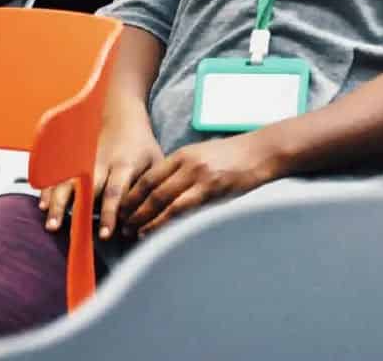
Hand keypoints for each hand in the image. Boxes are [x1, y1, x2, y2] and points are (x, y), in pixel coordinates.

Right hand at [40, 110, 162, 240]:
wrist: (120, 111)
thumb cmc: (141, 144)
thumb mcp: (155, 162)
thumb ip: (151, 191)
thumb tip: (150, 222)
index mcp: (125, 165)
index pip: (116, 192)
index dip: (109, 213)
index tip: (104, 234)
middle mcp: (102, 162)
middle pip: (86, 188)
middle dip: (76, 209)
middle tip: (68, 231)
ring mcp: (84, 158)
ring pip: (69, 182)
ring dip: (58, 202)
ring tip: (51, 223)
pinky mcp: (74, 156)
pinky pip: (58, 173)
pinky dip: (50, 188)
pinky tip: (43, 204)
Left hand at [119, 129, 280, 237]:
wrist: (261, 152)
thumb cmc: (235, 156)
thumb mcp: (204, 156)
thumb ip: (184, 170)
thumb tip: (166, 190)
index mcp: (182, 155)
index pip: (149, 177)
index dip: (132, 194)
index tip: (122, 209)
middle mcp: (186, 164)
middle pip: (150, 189)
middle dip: (133, 208)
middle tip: (121, 224)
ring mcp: (197, 176)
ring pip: (162, 200)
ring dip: (144, 218)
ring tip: (133, 232)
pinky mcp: (211, 188)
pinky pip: (182, 208)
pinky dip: (164, 221)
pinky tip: (155, 230)